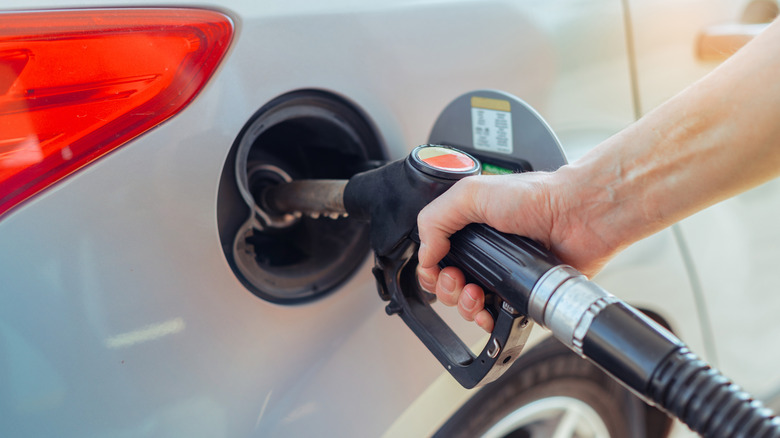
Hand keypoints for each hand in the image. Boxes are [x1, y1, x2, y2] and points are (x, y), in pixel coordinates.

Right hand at [416, 169, 617, 331]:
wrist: (578, 216)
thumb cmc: (537, 196)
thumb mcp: (472, 193)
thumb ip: (435, 219)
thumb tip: (424, 255)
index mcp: (469, 228)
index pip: (435, 257)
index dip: (430, 269)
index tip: (437, 270)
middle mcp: (485, 252)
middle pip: (448, 285)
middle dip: (446, 289)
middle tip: (459, 280)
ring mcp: (503, 274)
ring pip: (468, 305)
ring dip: (465, 306)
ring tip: (476, 295)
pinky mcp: (522, 293)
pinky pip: (496, 318)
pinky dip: (487, 321)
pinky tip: (489, 313)